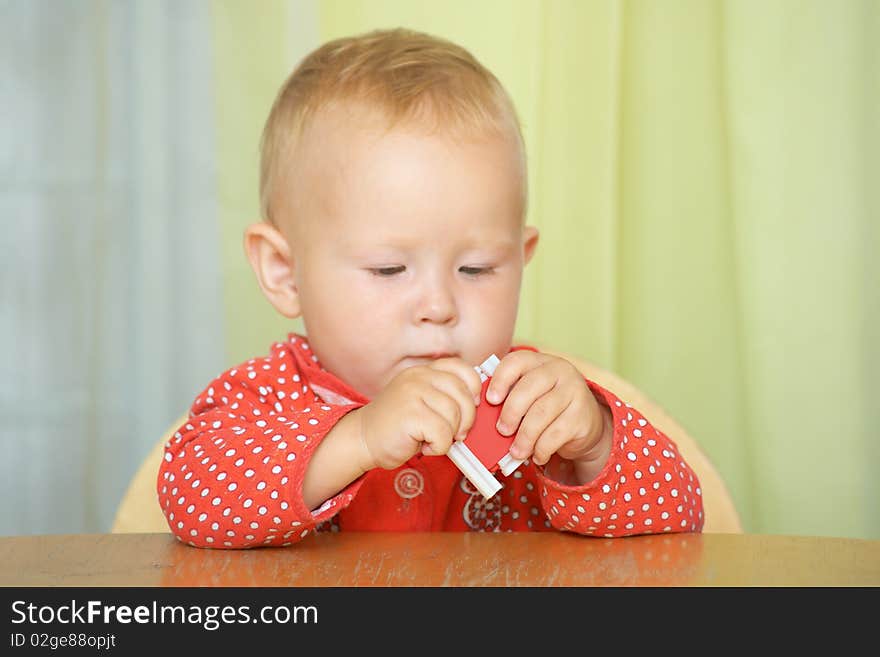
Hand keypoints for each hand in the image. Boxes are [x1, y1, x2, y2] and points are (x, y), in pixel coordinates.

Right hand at [353, 358, 482, 470]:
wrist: (362, 439)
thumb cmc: (398, 426)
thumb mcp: (422, 401)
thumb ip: (445, 396)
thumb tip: (479, 404)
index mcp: (424, 371)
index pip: (463, 369)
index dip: (473, 390)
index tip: (468, 407)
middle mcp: (419, 377)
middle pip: (464, 394)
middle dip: (466, 420)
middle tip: (454, 433)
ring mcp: (413, 392)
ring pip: (455, 415)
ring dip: (449, 436)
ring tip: (431, 439)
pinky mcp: (410, 414)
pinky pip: (443, 433)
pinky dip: (439, 446)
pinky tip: (423, 446)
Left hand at [487, 351, 612, 483]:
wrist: (586, 423)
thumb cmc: (548, 407)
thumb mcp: (531, 395)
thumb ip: (510, 396)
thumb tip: (484, 414)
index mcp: (540, 361)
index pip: (516, 362)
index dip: (500, 380)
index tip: (490, 400)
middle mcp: (560, 371)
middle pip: (528, 388)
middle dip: (510, 413)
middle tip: (502, 430)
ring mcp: (574, 391)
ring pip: (541, 414)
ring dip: (524, 437)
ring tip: (516, 451)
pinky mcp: (582, 416)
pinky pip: (555, 434)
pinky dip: (541, 449)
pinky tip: (537, 455)